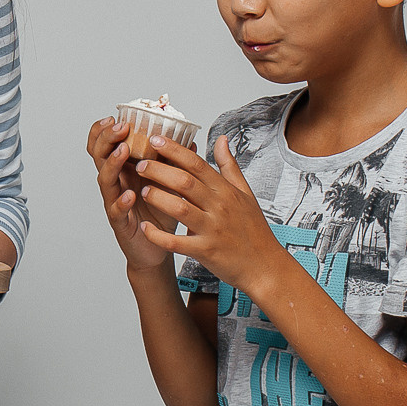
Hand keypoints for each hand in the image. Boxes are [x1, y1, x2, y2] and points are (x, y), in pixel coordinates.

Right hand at [87, 117, 186, 275]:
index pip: (106, 145)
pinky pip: (116, 210)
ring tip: (122, 152)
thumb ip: (173, 162)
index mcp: (124, 170)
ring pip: (105, 180)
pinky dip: (122, 202)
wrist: (157, 247)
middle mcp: (116, 183)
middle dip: (107, 139)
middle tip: (119, 128)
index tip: (114, 117)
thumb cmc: (160, 213)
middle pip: (99, 156)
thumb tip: (191, 143)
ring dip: (112, 164)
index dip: (105, 131)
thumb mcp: (167, 182)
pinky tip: (129, 195)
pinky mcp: (120, 223)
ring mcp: (114, 202)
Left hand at [128, 134, 293, 291]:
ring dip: (158, 198)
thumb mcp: (245, 193)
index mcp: (226, 191)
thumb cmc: (254, 230)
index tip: (156, 140)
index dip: (174, 150)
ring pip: (180, 208)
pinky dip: (158, 235)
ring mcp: (212, 229)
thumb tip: (221, 140)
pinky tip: (146, 228)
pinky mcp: (205, 251)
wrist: (265, 266)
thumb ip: (229, 165)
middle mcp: (219, 207)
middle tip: (141, 164)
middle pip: (185, 182)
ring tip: (143, 191)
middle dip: (159, 170)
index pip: (197, 164)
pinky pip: (177, 242)